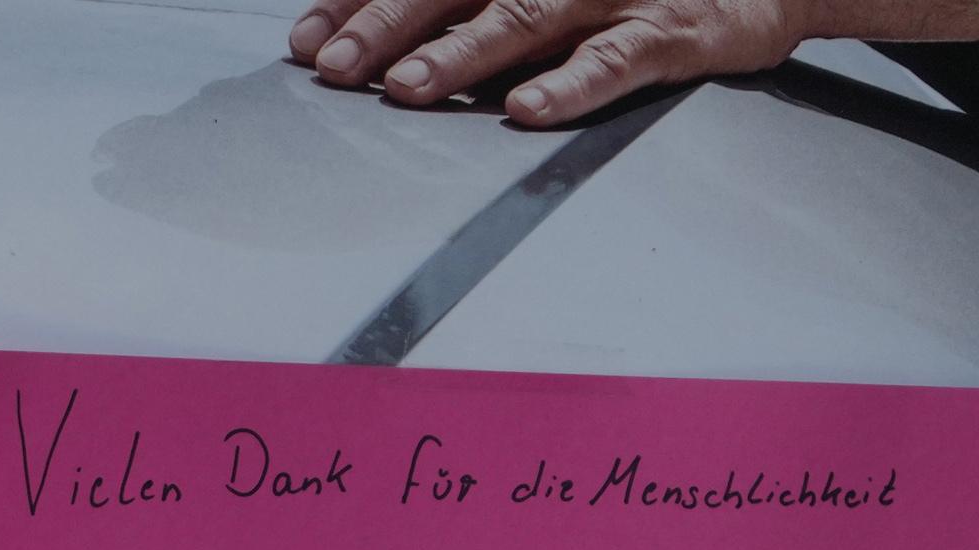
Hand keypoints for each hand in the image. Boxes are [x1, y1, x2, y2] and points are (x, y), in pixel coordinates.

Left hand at [287, 0, 807, 125]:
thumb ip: (481, 2)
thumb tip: (393, 38)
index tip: (304, 39)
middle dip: (388, 25)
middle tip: (333, 68)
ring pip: (525, 14)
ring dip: (461, 54)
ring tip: (409, 90)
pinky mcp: (674, 25)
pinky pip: (616, 57)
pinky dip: (570, 86)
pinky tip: (527, 110)